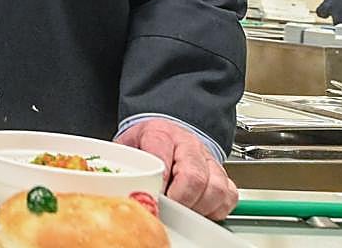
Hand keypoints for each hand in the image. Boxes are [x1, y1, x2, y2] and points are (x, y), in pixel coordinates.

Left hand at [115, 119, 237, 219]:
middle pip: (194, 176)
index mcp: (161, 134)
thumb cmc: (147, 142)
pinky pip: (229, 196)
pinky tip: (199, 208)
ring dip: (199, 206)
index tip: (154, 197)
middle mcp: (188, 145)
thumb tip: (113, 185)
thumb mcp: (128, 145)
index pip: (163, 155)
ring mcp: (208, 159)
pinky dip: (216, 209)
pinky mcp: (223, 174)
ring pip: (216, 188)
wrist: (168, 130)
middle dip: (180, 200)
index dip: (160, 181)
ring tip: (182, 210)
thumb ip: (123, 163)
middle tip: (167, 210)